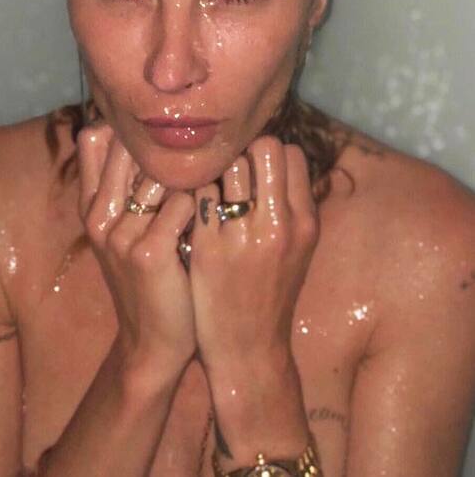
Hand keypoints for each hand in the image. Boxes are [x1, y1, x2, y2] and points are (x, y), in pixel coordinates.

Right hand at [77, 121, 196, 372]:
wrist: (154, 343)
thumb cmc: (152, 277)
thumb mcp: (127, 230)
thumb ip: (129, 186)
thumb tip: (149, 134)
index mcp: (91, 206)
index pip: (94, 139)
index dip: (130, 131)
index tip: (165, 141)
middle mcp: (98, 216)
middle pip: (130, 149)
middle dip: (168, 151)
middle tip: (200, 160)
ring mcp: (121, 235)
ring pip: (163, 173)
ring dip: (193, 177)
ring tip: (212, 191)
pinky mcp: (148, 253)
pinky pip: (185, 202)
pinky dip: (205, 205)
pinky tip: (214, 220)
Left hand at [188, 135, 317, 370]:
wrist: (249, 349)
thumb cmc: (271, 292)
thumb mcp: (298, 247)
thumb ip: (290, 203)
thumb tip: (275, 158)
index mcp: (304, 221)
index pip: (290, 153)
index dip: (268, 155)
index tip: (254, 170)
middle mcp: (279, 223)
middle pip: (263, 148)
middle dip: (245, 152)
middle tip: (231, 173)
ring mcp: (242, 235)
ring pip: (229, 163)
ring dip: (218, 170)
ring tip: (213, 189)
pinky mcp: (208, 247)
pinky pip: (199, 192)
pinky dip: (196, 193)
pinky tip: (193, 207)